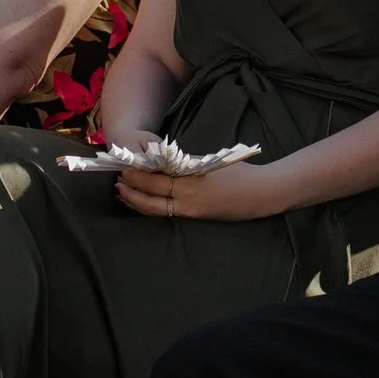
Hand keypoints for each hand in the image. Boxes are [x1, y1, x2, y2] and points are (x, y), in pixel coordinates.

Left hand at [114, 161, 279, 221]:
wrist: (261, 193)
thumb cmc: (240, 172)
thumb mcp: (211, 161)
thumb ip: (188, 163)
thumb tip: (165, 162)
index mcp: (192, 175)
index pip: (156, 173)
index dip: (137, 171)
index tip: (124, 165)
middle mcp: (188, 194)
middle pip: (151, 191)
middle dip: (131, 186)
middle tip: (117, 179)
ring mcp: (191, 208)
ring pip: (155, 207)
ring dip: (136, 200)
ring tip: (122, 194)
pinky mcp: (196, 216)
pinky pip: (167, 213)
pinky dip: (151, 207)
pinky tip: (142, 204)